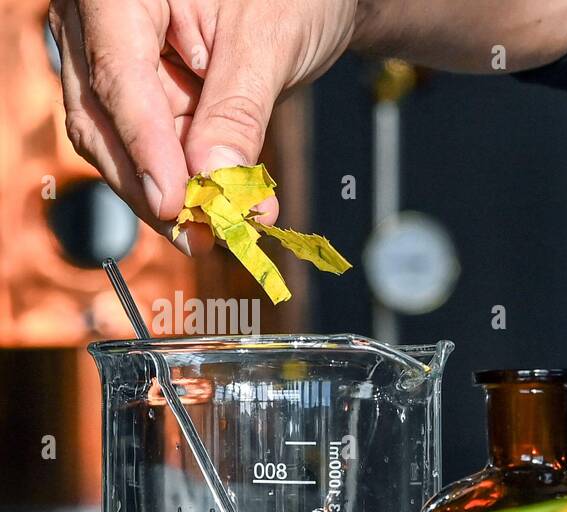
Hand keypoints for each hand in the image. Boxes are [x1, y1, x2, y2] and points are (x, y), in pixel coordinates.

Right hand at [48, 0, 358, 252]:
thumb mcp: (269, 43)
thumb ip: (237, 111)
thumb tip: (213, 179)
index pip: (117, 74)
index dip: (144, 146)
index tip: (171, 203)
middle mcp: (98, 21)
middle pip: (100, 116)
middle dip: (149, 184)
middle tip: (198, 235)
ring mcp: (111, 58)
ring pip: (115, 142)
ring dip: (164, 194)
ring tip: (214, 232)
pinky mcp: (138, 93)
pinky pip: (145, 146)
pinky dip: (179, 183)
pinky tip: (213, 214)